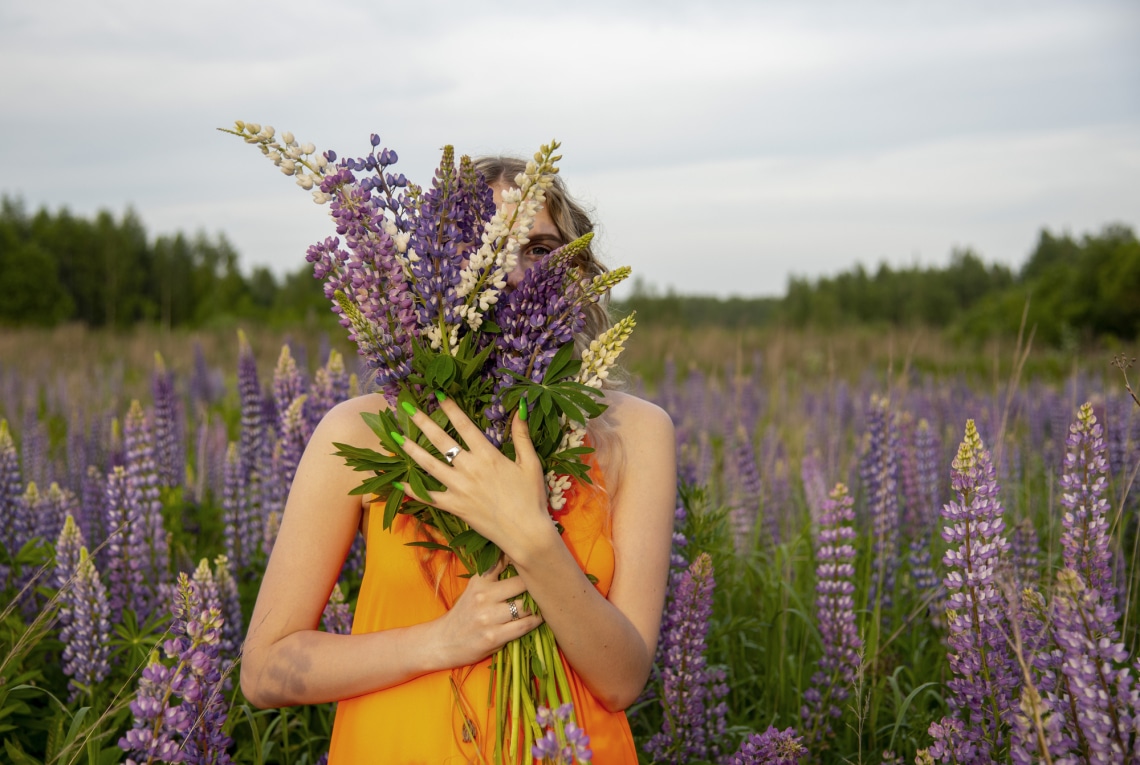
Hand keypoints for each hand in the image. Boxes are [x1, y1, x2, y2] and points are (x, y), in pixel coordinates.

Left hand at [393, 394, 557, 562]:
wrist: (525, 533)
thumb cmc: (531, 498)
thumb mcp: (531, 463)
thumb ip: (522, 435)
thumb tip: (520, 408)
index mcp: (487, 455)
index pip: (464, 425)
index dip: (449, 408)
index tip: (437, 394)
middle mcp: (469, 468)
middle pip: (441, 440)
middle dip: (422, 422)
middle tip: (406, 407)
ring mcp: (458, 488)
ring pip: (429, 464)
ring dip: (411, 449)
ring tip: (396, 437)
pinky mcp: (454, 506)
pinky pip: (428, 496)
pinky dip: (412, 490)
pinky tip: (398, 482)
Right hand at [425, 558, 542, 667]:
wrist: (443, 642)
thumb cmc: (464, 613)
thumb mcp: (474, 588)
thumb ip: (494, 574)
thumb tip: (519, 556)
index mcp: (479, 581)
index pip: (506, 561)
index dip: (526, 559)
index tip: (540, 558)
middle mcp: (483, 596)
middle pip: (522, 582)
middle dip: (538, 583)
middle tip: (551, 583)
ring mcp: (488, 617)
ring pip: (526, 605)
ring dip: (539, 605)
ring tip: (548, 602)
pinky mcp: (494, 637)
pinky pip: (524, 626)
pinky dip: (536, 621)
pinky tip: (540, 618)